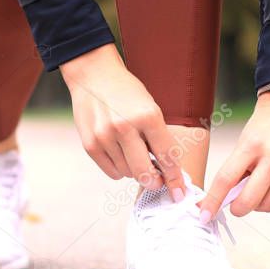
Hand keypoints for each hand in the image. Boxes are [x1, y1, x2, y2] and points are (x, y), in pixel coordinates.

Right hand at [60, 44, 184, 198]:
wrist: (94, 76)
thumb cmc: (128, 93)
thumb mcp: (151, 108)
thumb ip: (158, 138)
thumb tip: (167, 173)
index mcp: (148, 115)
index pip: (167, 156)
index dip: (175, 178)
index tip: (179, 193)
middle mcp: (125, 127)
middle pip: (145, 173)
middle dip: (154, 182)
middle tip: (157, 182)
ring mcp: (105, 137)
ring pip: (128, 173)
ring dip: (134, 170)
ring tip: (132, 152)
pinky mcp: (90, 145)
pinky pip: (112, 172)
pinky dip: (119, 168)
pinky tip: (119, 152)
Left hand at [199, 93, 269, 217]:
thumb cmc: (261, 130)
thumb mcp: (242, 144)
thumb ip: (234, 173)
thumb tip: (222, 202)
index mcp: (252, 145)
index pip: (226, 179)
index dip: (213, 201)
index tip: (204, 216)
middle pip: (249, 200)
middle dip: (237, 209)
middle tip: (235, 206)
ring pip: (267, 206)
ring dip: (256, 206)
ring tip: (256, 192)